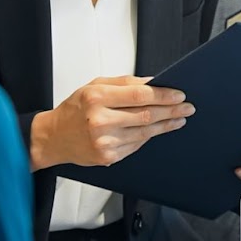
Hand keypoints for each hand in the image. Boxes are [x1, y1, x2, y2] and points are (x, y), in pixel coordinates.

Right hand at [30, 75, 194, 170]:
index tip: (179, 94)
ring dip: (166, 125)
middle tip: (187, 107)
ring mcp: (104, 142)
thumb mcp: (95, 86)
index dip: (163, 95)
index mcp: (96, 98)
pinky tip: (159, 129)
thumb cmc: (75, 109)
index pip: (139, 95)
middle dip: (171, 110)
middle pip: (146, 115)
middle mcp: (100, 121)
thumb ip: (125, 83)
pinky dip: (149, 137)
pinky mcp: (107, 157)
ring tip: (179, 118)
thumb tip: (154, 82)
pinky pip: (136, 145)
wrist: (53, 138)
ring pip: (144, 133)